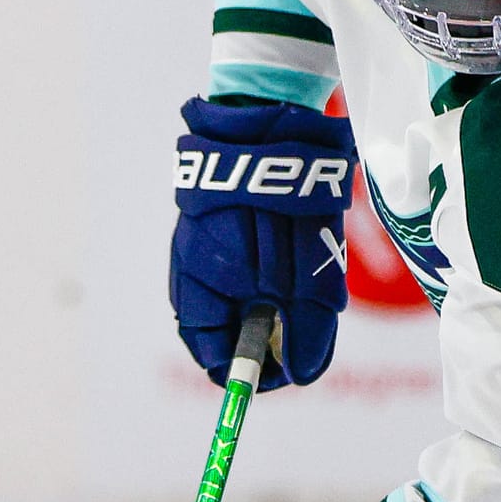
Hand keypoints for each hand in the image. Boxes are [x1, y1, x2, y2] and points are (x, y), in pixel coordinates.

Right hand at [171, 97, 354, 389]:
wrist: (270, 125)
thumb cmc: (283, 206)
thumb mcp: (305, 278)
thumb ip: (305, 331)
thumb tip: (301, 376)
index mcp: (198, 290)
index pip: (212, 355)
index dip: (250, 373)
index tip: (287, 375)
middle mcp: (193, 272)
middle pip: (229, 330)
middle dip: (271, 336)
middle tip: (307, 326)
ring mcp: (204, 248)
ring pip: (242, 300)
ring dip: (276, 303)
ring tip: (304, 280)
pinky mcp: (222, 227)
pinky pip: (246, 268)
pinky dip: (272, 275)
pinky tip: (294, 256)